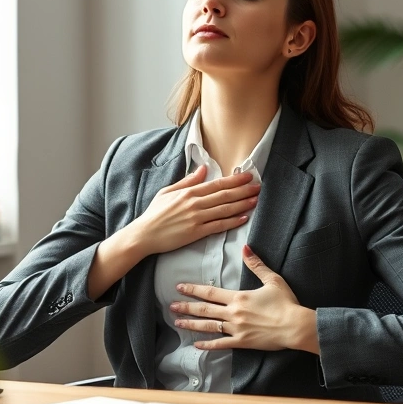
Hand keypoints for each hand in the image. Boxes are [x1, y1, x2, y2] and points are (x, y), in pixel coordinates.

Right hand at [135, 165, 259, 255]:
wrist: (144, 234)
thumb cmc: (154, 214)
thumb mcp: (167, 191)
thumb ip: (187, 181)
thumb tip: (202, 169)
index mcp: (188, 192)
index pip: (217, 183)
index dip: (234, 180)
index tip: (247, 176)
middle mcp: (194, 203)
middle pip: (224, 195)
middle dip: (243, 190)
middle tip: (258, 186)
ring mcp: (196, 218)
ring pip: (224, 209)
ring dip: (242, 204)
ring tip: (255, 200)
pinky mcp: (196, 233)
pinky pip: (218, 226)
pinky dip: (232, 222)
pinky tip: (243, 218)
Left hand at [169, 245, 316, 352]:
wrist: (295, 326)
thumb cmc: (286, 302)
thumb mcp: (272, 279)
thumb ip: (256, 264)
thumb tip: (245, 247)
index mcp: (238, 297)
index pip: (210, 292)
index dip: (194, 289)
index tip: (179, 287)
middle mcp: (233, 313)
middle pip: (205, 309)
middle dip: (187, 307)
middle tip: (171, 305)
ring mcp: (236, 329)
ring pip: (209, 326)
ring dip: (192, 325)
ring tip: (178, 323)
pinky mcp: (242, 343)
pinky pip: (221, 344)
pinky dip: (208, 345)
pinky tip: (197, 345)